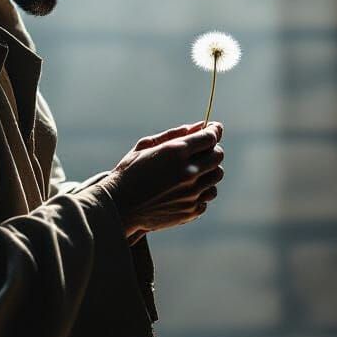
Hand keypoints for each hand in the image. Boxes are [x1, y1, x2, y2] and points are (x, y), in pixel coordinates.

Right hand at [99, 121, 224, 238]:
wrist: (119, 206)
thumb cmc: (130, 172)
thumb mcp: (146, 146)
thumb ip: (175, 133)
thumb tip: (200, 125)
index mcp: (176, 152)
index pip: (210, 138)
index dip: (214, 131)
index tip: (214, 129)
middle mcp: (188, 172)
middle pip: (218, 156)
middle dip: (212, 150)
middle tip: (202, 151)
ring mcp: (191, 193)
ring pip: (216, 177)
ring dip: (208, 171)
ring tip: (193, 171)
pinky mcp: (190, 210)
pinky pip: (208, 197)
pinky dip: (201, 191)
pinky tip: (187, 189)